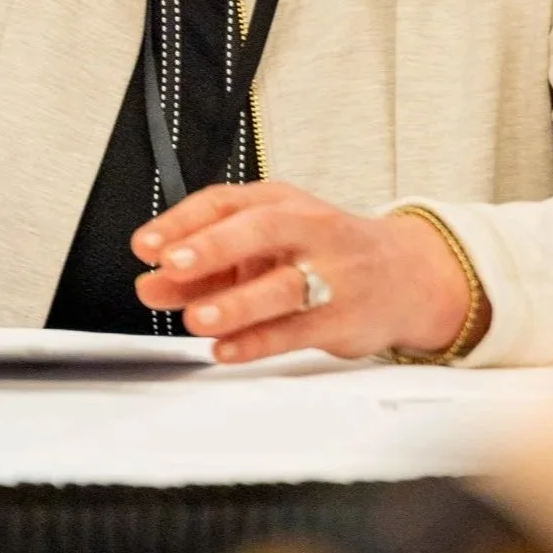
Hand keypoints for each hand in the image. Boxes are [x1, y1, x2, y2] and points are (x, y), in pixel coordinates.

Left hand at [133, 181, 476, 362]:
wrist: (407, 275)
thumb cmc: (326, 252)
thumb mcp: (268, 246)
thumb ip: (209, 268)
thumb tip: (152, 285)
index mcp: (282, 203)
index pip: (226, 202)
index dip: (182, 222)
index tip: (146, 245)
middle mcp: (308, 231)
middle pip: (261, 230)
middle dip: (214, 247)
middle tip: (173, 265)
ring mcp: (331, 274)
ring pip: (282, 286)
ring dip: (237, 303)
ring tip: (197, 318)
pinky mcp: (343, 317)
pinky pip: (297, 330)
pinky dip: (259, 342)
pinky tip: (226, 350)